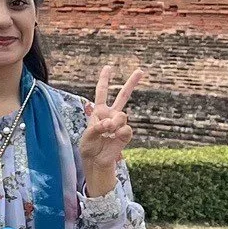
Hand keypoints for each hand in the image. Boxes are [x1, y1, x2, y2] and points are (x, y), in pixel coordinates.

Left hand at [78, 64, 143, 196]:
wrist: (96, 161)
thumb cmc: (89, 147)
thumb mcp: (87, 135)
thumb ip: (97, 127)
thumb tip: (110, 124)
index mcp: (99, 111)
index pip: (102, 92)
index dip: (104, 79)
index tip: (108, 67)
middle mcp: (111, 115)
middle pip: (123, 96)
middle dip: (131, 83)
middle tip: (141, 70)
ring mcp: (119, 124)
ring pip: (122, 115)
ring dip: (114, 122)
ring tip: (107, 131)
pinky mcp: (125, 134)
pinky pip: (126, 128)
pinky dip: (119, 132)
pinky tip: (114, 137)